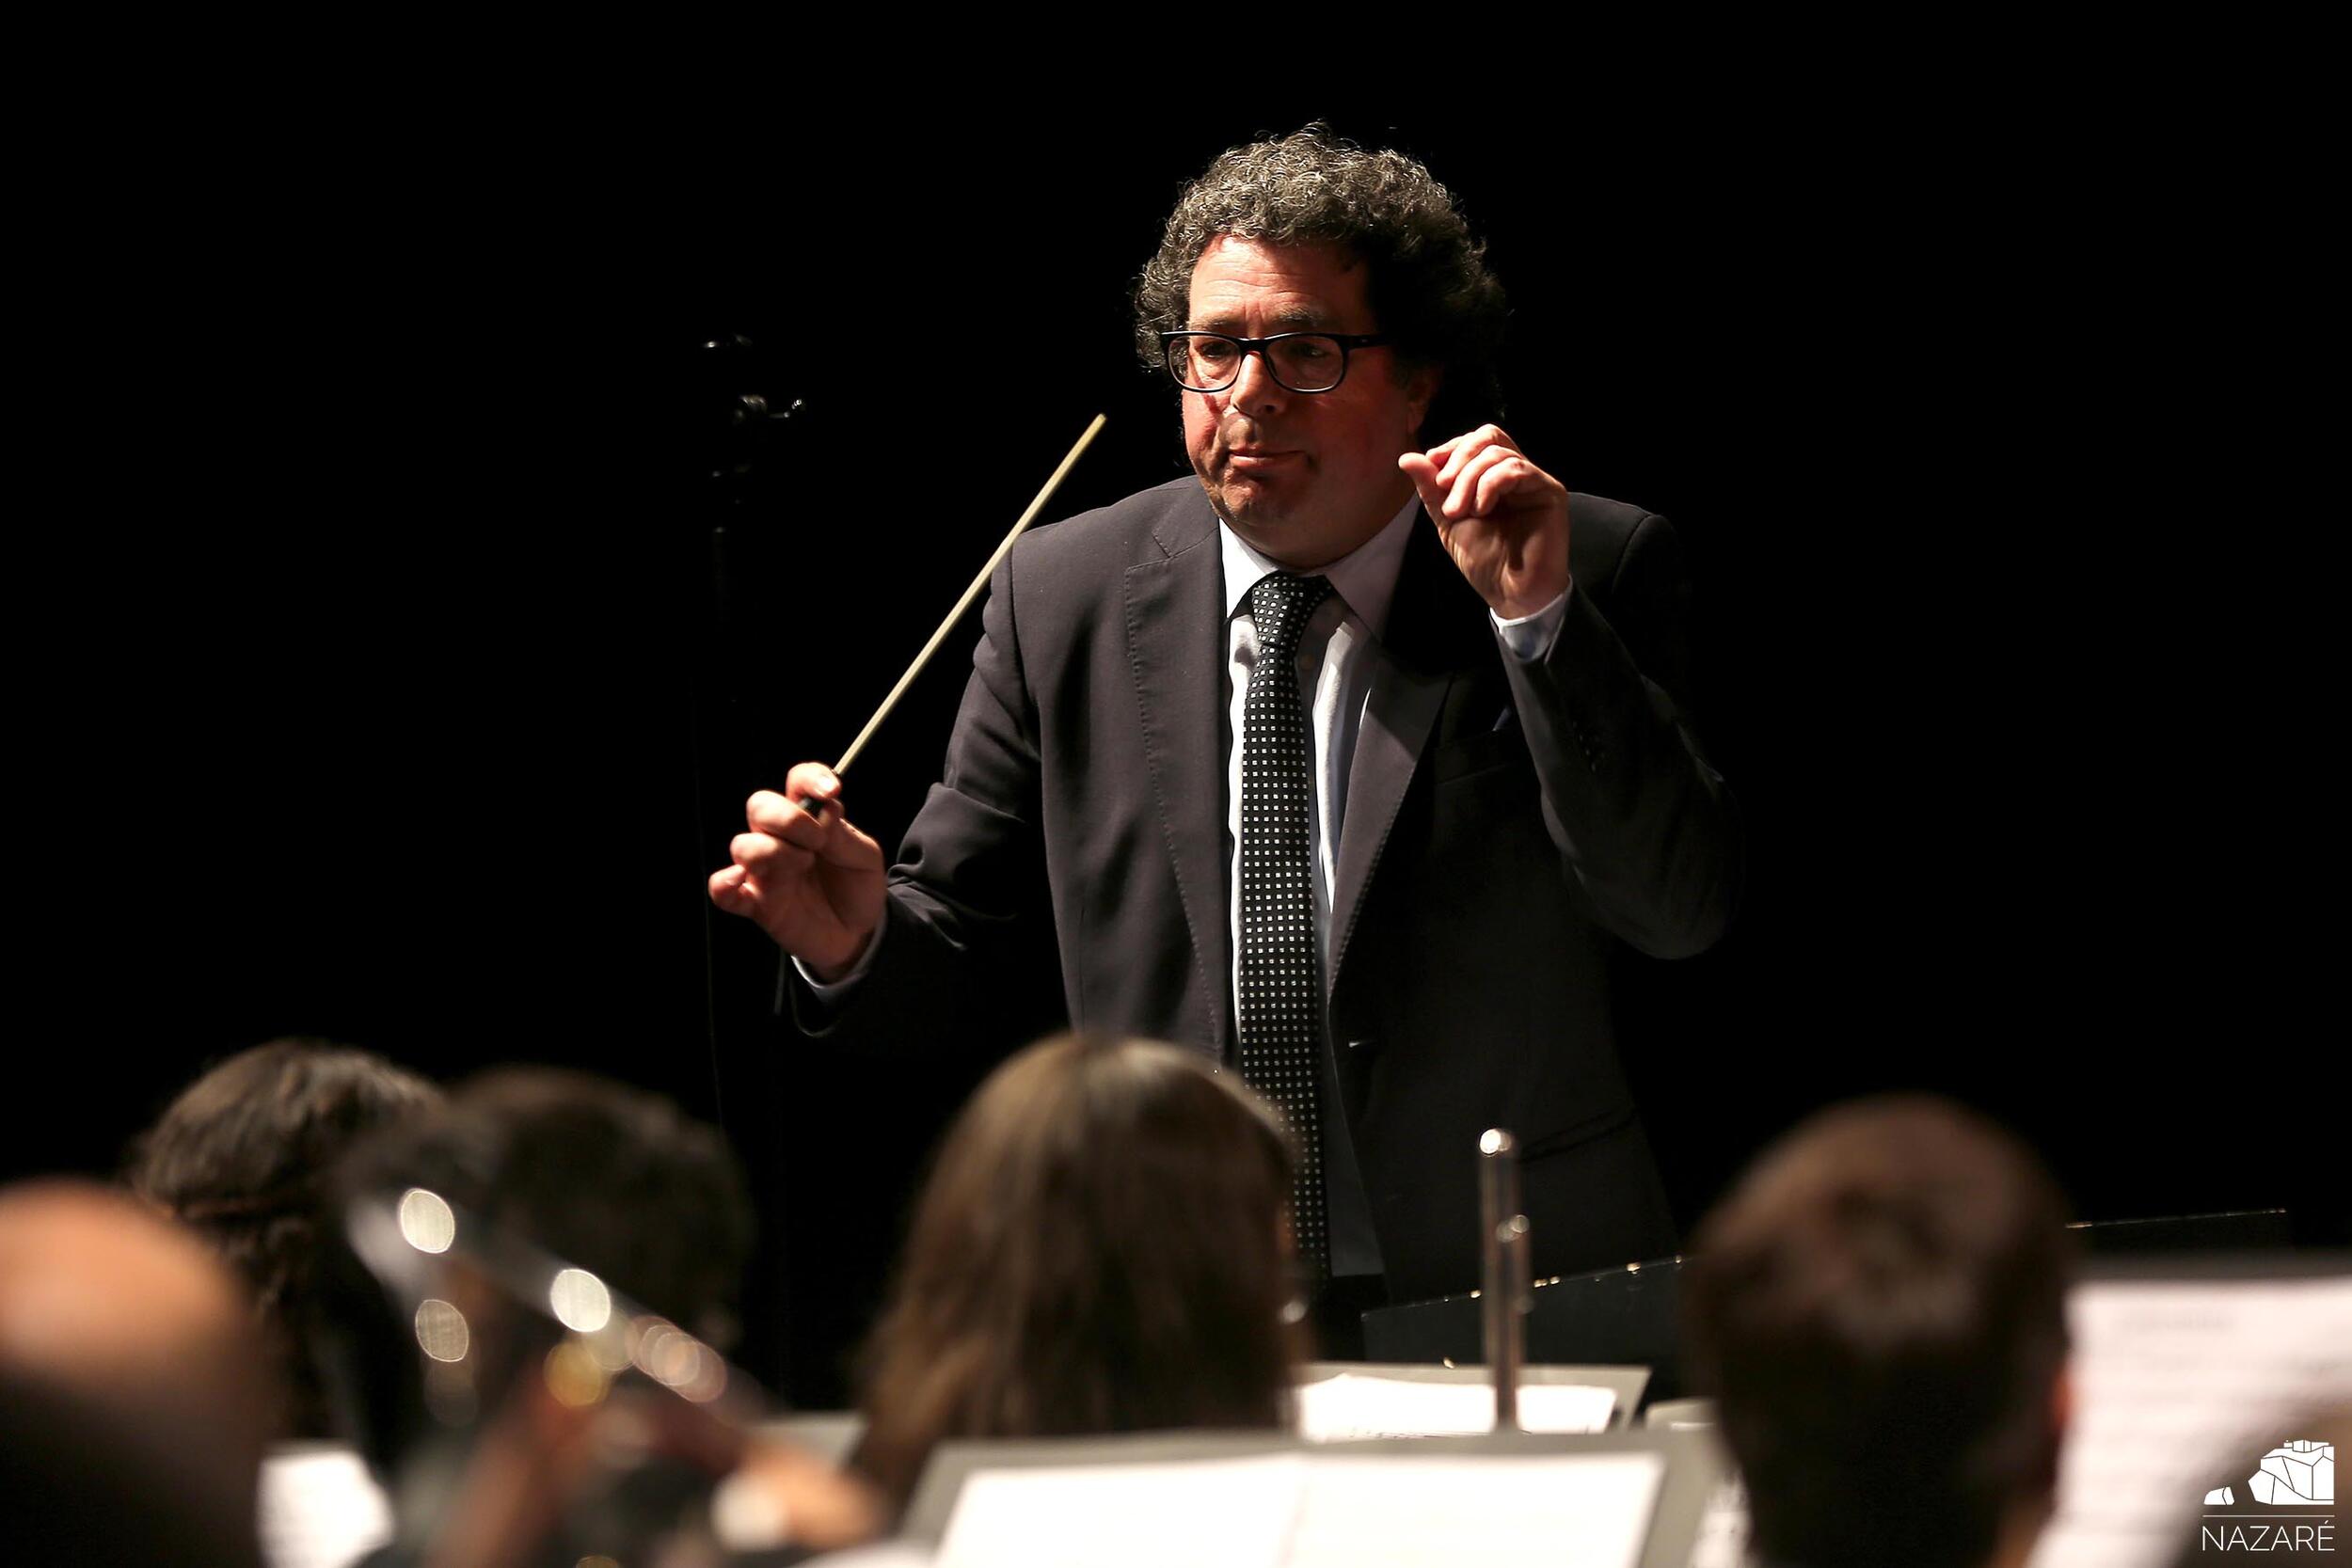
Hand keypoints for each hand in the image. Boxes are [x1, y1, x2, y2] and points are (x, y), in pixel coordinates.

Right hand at [707, 765, 884, 981]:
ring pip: (742, 844)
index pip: (798, 782)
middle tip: (817, 842)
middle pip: (760, 805)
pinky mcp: (756, 902)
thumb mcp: (864, 858)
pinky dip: (724, 884)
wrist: (858, 934)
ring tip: (802, 866)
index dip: (810, 779)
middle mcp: (781, 838)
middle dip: (786, 818)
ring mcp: (765, 870)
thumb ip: (843, 835)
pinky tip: (740, 881)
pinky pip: (723, 891)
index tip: (830, 793)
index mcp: (810, 819)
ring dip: (772, 851)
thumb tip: (823, 809)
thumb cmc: (857, 887)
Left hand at [1399, 425, 1569, 617]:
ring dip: (1469, 479)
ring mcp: (1534, 481)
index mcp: (1494, 477)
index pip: (1476, 441)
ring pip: (1498, 453)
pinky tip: (1481, 510)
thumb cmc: (1485, 560)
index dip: (1452, 447)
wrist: (1509, 592)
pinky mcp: (1549, 491)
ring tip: (1459, 511)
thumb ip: (1431, 489)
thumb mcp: (1448, 519)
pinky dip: (1489, 485)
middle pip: (1489, 437)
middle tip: (1443, 488)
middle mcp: (1517, 474)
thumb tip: (1407, 458)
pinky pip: (1516, 469)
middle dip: (1458, 458)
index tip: (1431, 465)